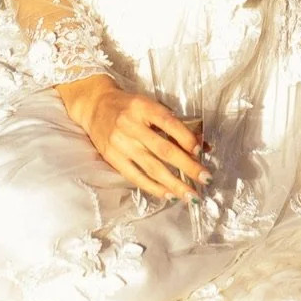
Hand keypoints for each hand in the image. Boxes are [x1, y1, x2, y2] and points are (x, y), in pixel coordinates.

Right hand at [56, 76, 208, 201]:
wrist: (95, 105)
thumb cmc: (129, 106)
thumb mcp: (150, 106)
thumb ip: (175, 124)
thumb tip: (203, 146)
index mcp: (142, 107)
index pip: (168, 123)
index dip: (186, 138)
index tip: (201, 151)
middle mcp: (131, 125)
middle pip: (163, 150)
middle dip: (187, 166)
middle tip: (206, 178)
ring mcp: (120, 143)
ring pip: (152, 167)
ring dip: (174, 183)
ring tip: (191, 195)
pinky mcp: (113, 158)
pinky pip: (136, 177)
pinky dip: (154, 187)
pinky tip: (169, 195)